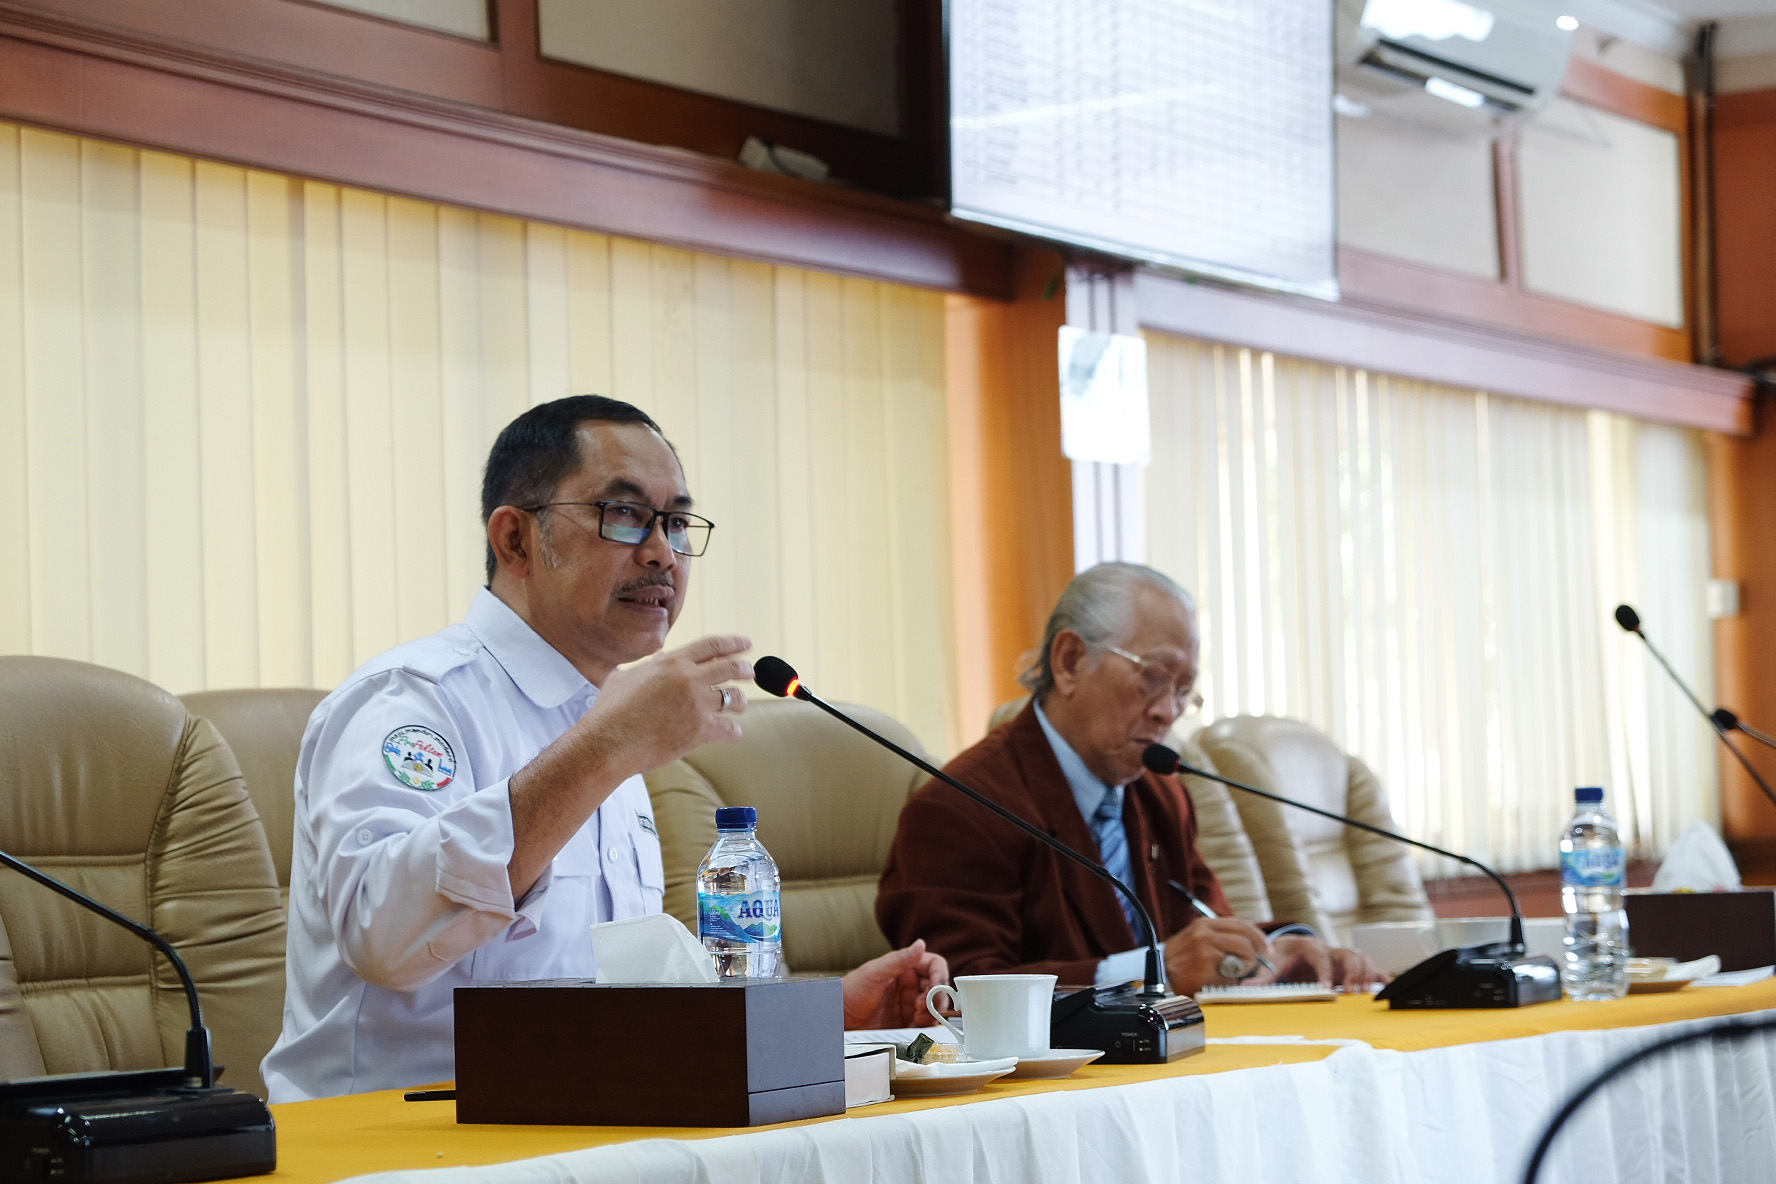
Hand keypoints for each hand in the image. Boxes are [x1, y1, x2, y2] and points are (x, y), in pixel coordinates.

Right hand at [576, 634, 753, 778]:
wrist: (608, 742)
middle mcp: (690, 678)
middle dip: (745, 669)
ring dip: (741, 701)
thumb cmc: (610, 711)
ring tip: (741, 704)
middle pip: (731, 668)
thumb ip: (640, 669)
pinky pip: (728, 729)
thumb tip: (636, 669)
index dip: (733, 644)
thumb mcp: (622, 677)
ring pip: (734, 698)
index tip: (746, 644)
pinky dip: (733, 731)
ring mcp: (697, 704)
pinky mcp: (700, 730)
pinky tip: (734, 732)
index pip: (712, 646)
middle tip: (750, 672)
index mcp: (673, 661)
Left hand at [841, 940, 949, 1029]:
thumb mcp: (874, 973)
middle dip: (936, 998)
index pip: (933, 966)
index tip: (937, 986)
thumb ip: (899, 960)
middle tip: (923, 1005)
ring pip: (934, 1009)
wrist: (836, 1019)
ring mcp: (908, 1006)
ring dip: (931, 1013)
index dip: (939, 975)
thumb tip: (920, 944)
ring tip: (917, 1016)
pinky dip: (924, 1027)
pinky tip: (914, 1026)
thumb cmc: (850, 992)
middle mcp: (910, 986)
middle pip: (938, 989)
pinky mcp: (906, 1025)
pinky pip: (924, 1026)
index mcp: (904, 968)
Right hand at [1162, 917, 1272, 994]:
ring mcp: (1205, 947)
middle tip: (1257, 965)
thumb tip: (1253, 949)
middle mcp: (1205, 931)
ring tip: (1229, 975)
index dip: (1258, 937)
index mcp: (1204, 924)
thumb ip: (1221, 939)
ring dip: (1244, 968)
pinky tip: (1216, 982)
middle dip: (1256, 954)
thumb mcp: (1196, 941)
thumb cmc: (1179, 963)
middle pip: (1246, 938)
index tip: (1267, 949)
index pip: (1241, 924)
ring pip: (1244, 954)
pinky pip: (1232, 973)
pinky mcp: (1205, 965)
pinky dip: (1230, 980)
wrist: (1156, 976)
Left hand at [1266, 935, 1386, 990]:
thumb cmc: (1280, 956)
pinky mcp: (1349, 965)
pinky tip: (1386, 987)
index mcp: (1308, 946)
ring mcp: (1340, 955)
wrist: (1289, 947)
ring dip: (1365, 975)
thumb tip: (1244, 985)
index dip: (1324, 971)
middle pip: (1347, 954)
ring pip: (1361, 958)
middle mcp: (1328, 948)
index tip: (1326, 988)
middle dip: (1351, 972)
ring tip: (1363, 994)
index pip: (1319, 955)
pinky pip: (1369, 967)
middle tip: (1350, 992)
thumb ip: (1261, 976)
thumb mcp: (1270, 964)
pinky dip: (1379, 976)